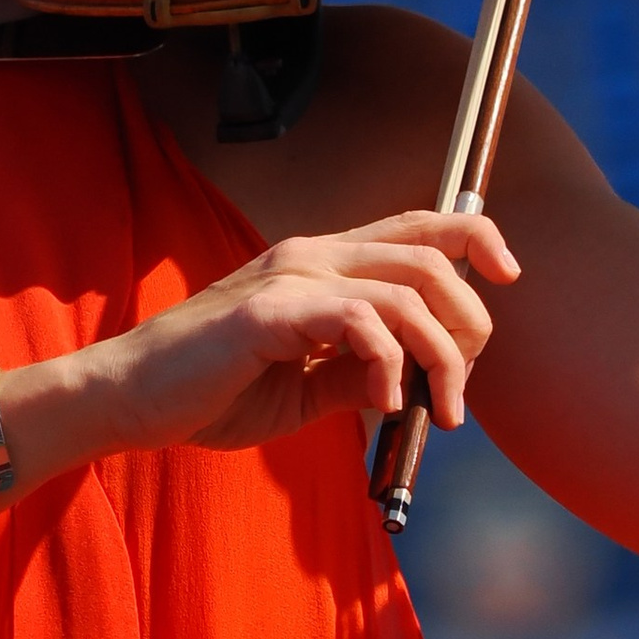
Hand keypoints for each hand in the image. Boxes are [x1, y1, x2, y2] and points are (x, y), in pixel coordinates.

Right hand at [70, 212, 519, 458]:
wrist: (129, 400)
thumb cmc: (210, 391)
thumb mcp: (303, 385)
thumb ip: (356, 371)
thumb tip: (412, 380)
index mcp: (321, 263)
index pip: (419, 226)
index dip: (477, 237)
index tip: (509, 276)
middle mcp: (311, 255)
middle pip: (431, 258)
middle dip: (471, 325)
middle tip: (459, 393)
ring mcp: (290, 277)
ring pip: (407, 293)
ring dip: (442, 357)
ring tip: (436, 411)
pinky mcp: (269, 312)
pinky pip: (359, 323)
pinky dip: (390, 365)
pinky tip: (383, 402)